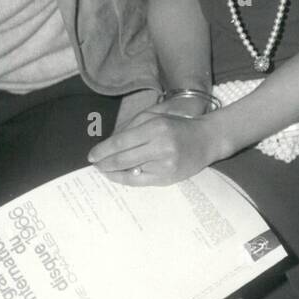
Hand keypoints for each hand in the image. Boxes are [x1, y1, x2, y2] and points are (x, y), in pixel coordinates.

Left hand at [89, 99, 223, 185]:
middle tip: (94, 165)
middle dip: (104, 163)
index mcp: (156, 127)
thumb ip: (132, 128)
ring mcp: (165, 164)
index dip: (103, 150)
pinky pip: (139, 181)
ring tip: (104, 170)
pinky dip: (125, 179)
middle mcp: (161, 146)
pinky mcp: (168, 178)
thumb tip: (108, 145)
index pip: (121, 141)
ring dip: (113, 172)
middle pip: (123, 159)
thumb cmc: (178, 126)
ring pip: (130, 171)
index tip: (91, 155)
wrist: (207, 140)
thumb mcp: (156, 117)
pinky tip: (118, 176)